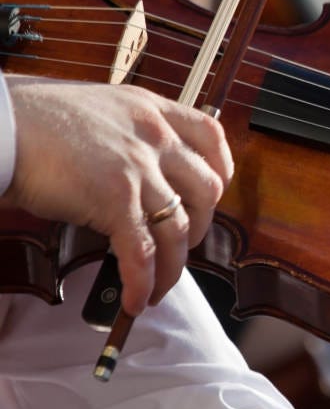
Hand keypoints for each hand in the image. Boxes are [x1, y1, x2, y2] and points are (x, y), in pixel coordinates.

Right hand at [1, 77, 233, 313]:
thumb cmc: (29, 119)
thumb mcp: (95, 111)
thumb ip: (124, 137)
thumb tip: (131, 177)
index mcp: (149, 109)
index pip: (210, 136)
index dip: (220, 169)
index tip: (215, 192)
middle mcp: (153, 136)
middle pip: (206, 190)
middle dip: (199, 227)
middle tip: (179, 245)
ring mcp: (139, 168)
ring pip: (178, 230)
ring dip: (172, 267)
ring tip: (158, 286)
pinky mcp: (116, 200)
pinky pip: (142, 253)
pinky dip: (144, 283)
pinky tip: (138, 299)